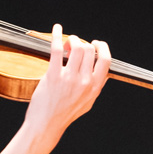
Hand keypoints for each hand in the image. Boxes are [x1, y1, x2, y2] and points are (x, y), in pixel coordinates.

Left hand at [22, 25, 110, 148]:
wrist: (46, 125)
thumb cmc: (64, 115)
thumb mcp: (87, 103)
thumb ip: (97, 88)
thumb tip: (104, 74)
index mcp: (94, 87)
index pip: (106, 60)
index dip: (102, 48)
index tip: (96, 43)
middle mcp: (84, 82)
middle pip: (90, 50)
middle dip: (83, 42)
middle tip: (75, 44)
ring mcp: (69, 78)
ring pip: (77, 47)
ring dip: (72, 39)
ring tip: (67, 42)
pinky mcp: (53, 76)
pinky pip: (57, 49)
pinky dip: (57, 35)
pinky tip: (56, 28)